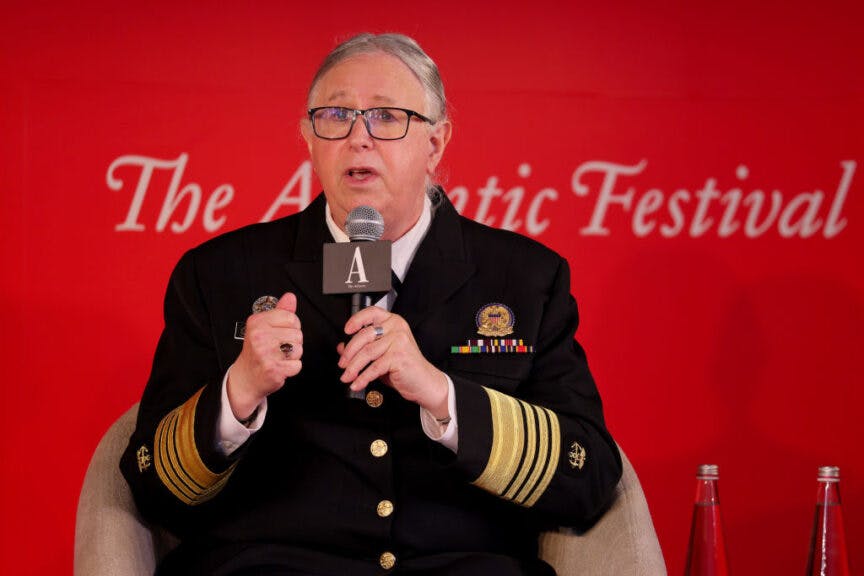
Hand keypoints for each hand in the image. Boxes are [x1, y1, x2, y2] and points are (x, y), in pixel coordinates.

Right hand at [228, 292, 302, 418]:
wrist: (246, 377)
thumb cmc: (257, 351)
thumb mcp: (264, 327)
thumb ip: (280, 311)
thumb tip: (290, 297)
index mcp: (257, 322)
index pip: (291, 317)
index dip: (291, 326)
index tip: (281, 333)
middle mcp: (260, 336)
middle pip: (297, 334)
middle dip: (293, 342)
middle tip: (278, 348)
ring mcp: (266, 353)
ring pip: (299, 349)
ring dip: (293, 356)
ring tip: (279, 357)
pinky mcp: (273, 369)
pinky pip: (297, 365)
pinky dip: (292, 368)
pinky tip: (280, 367)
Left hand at [338, 306, 448, 419]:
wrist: (424, 382)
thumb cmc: (404, 367)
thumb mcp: (380, 355)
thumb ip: (362, 348)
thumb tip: (341, 348)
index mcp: (393, 322)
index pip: (371, 313)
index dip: (356, 320)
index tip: (346, 330)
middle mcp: (396, 328)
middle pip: (364, 335)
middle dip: (349, 352)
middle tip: (342, 364)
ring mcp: (399, 341)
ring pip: (367, 353)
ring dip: (353, 368)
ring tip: (347, 377)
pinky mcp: (399, 356)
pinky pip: (374, 367)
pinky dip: (363, 378)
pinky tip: (357, 384)